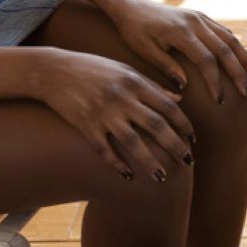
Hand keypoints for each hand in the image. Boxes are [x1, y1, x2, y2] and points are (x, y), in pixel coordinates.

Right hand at [33, 48, 195, 180]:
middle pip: (156, 126)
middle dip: (175, 145)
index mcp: (135, 83)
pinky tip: (128, 176)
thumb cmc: (93, 69)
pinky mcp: (85, 125)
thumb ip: (152, 86)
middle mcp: (122, 98)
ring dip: (149, 162)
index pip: (168, 107)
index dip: (183, 125)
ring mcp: (103, 113)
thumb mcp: (125, 70)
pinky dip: (117, 164)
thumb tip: (179, 99)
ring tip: (162, 177)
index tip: (193, 139)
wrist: (53, 71)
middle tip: (188, 162)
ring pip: (132, 142)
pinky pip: (104, 149)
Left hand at [108, 0, 246, 104]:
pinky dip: (238, 49)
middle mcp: (195, 22)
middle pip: (225, 50)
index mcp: (180, 32)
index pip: (206, 60)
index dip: (216, 81)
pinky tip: (246, 63)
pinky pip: (226, 34)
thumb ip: (166, 67)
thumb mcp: (143, 51)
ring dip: (246, 60)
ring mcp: (201, 18)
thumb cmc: (134, 31)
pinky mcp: (203, 18)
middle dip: (239, 73)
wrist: (132, 5)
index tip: (220, 101)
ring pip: (231, 40)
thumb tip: (184, 87)